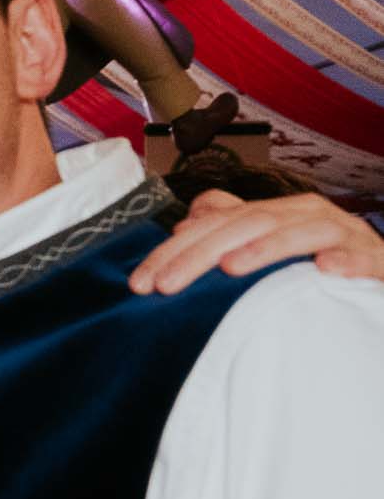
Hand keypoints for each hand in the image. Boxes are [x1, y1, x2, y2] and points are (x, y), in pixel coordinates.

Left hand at [131, 189, 383, 293]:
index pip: (213, 224)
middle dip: (200, 254)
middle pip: (245, 224)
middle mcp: (303, 215)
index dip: (173, 251)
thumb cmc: (319, 259)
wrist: (382, 270)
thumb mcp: (270, 244)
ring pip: (298, 232)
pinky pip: (362, 256)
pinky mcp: (374, 257)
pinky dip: (345, 260)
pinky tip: (326, 269)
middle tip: (165, 285)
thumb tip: (186, 225)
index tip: (139, 283)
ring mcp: (341, 233)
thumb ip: (230, 232)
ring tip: (231, 267)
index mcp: (273, 213)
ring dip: (265, 248)